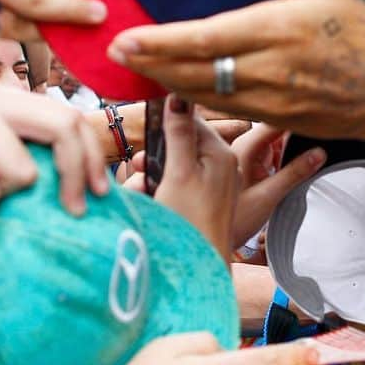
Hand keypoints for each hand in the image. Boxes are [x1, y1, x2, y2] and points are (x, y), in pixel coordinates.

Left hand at [107, 0, 364, 139]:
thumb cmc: (362, 36)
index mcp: (276, 31)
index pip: (204, 38)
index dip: (159, 42)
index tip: (126, 38)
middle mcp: (267, 70)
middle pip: (192, 71)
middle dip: (149, 63)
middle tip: (115, 54)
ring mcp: (268, 100)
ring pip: (203, 94)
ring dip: (166, 81)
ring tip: (137, 67)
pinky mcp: (273, 118)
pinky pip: (222, 108)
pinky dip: (193, 97)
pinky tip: (177, 85)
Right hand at [137, 96, 238, 260]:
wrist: (197, 271)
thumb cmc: (189, 222)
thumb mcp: (179, 172)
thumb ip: (179, 133)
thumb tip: (179, 93)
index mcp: (221, 153)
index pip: (190, 119)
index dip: (164, 126)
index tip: (147, 145)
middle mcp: (223, 166)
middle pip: (180, 144)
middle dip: (155, 158)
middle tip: (141, 174)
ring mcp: (214, 186)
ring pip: (174, 166)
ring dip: (152, 177)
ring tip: (145, 197)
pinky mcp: (203, 203)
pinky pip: (177, 186)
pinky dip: (160, 193)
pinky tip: (150, 206)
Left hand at [230, 124, 325, 248]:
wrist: (210, 239)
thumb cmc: (232, 221)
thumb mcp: (268, 197)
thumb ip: (295, 173)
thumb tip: (319, 154)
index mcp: (244, 150)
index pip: (273, 122)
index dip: (295, 119)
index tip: (317, 118)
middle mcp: (242, 147)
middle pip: (275, 126)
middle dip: (295, 133)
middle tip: (316, 142)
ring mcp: (246, 155)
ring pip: (275, 138)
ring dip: (290, 145)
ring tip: (307, 155)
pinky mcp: (249, 164)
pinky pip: (271, 150)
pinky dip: (284, 155)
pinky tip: (293, 164)